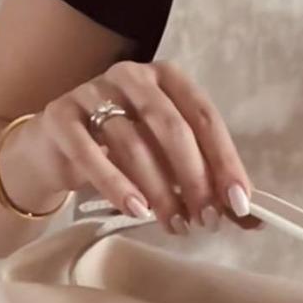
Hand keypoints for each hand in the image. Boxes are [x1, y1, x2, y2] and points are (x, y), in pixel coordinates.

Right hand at [0, 59, 252, 234]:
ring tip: (174, 224)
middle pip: (171, 127)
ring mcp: (92, 93)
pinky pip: (92, 153)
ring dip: (160, 189)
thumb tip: (251, 218)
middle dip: (194, 178)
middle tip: (206, 219)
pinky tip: (136, 210)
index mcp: (167, 81)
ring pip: (133, 142)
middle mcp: (132, 78)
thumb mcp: (167, 166)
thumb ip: (207, 186)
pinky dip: (117, 185)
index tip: (239, 202)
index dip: (225, 160)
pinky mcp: (60, 117)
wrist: (51, 153)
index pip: (204, 117)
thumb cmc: (119, 155)